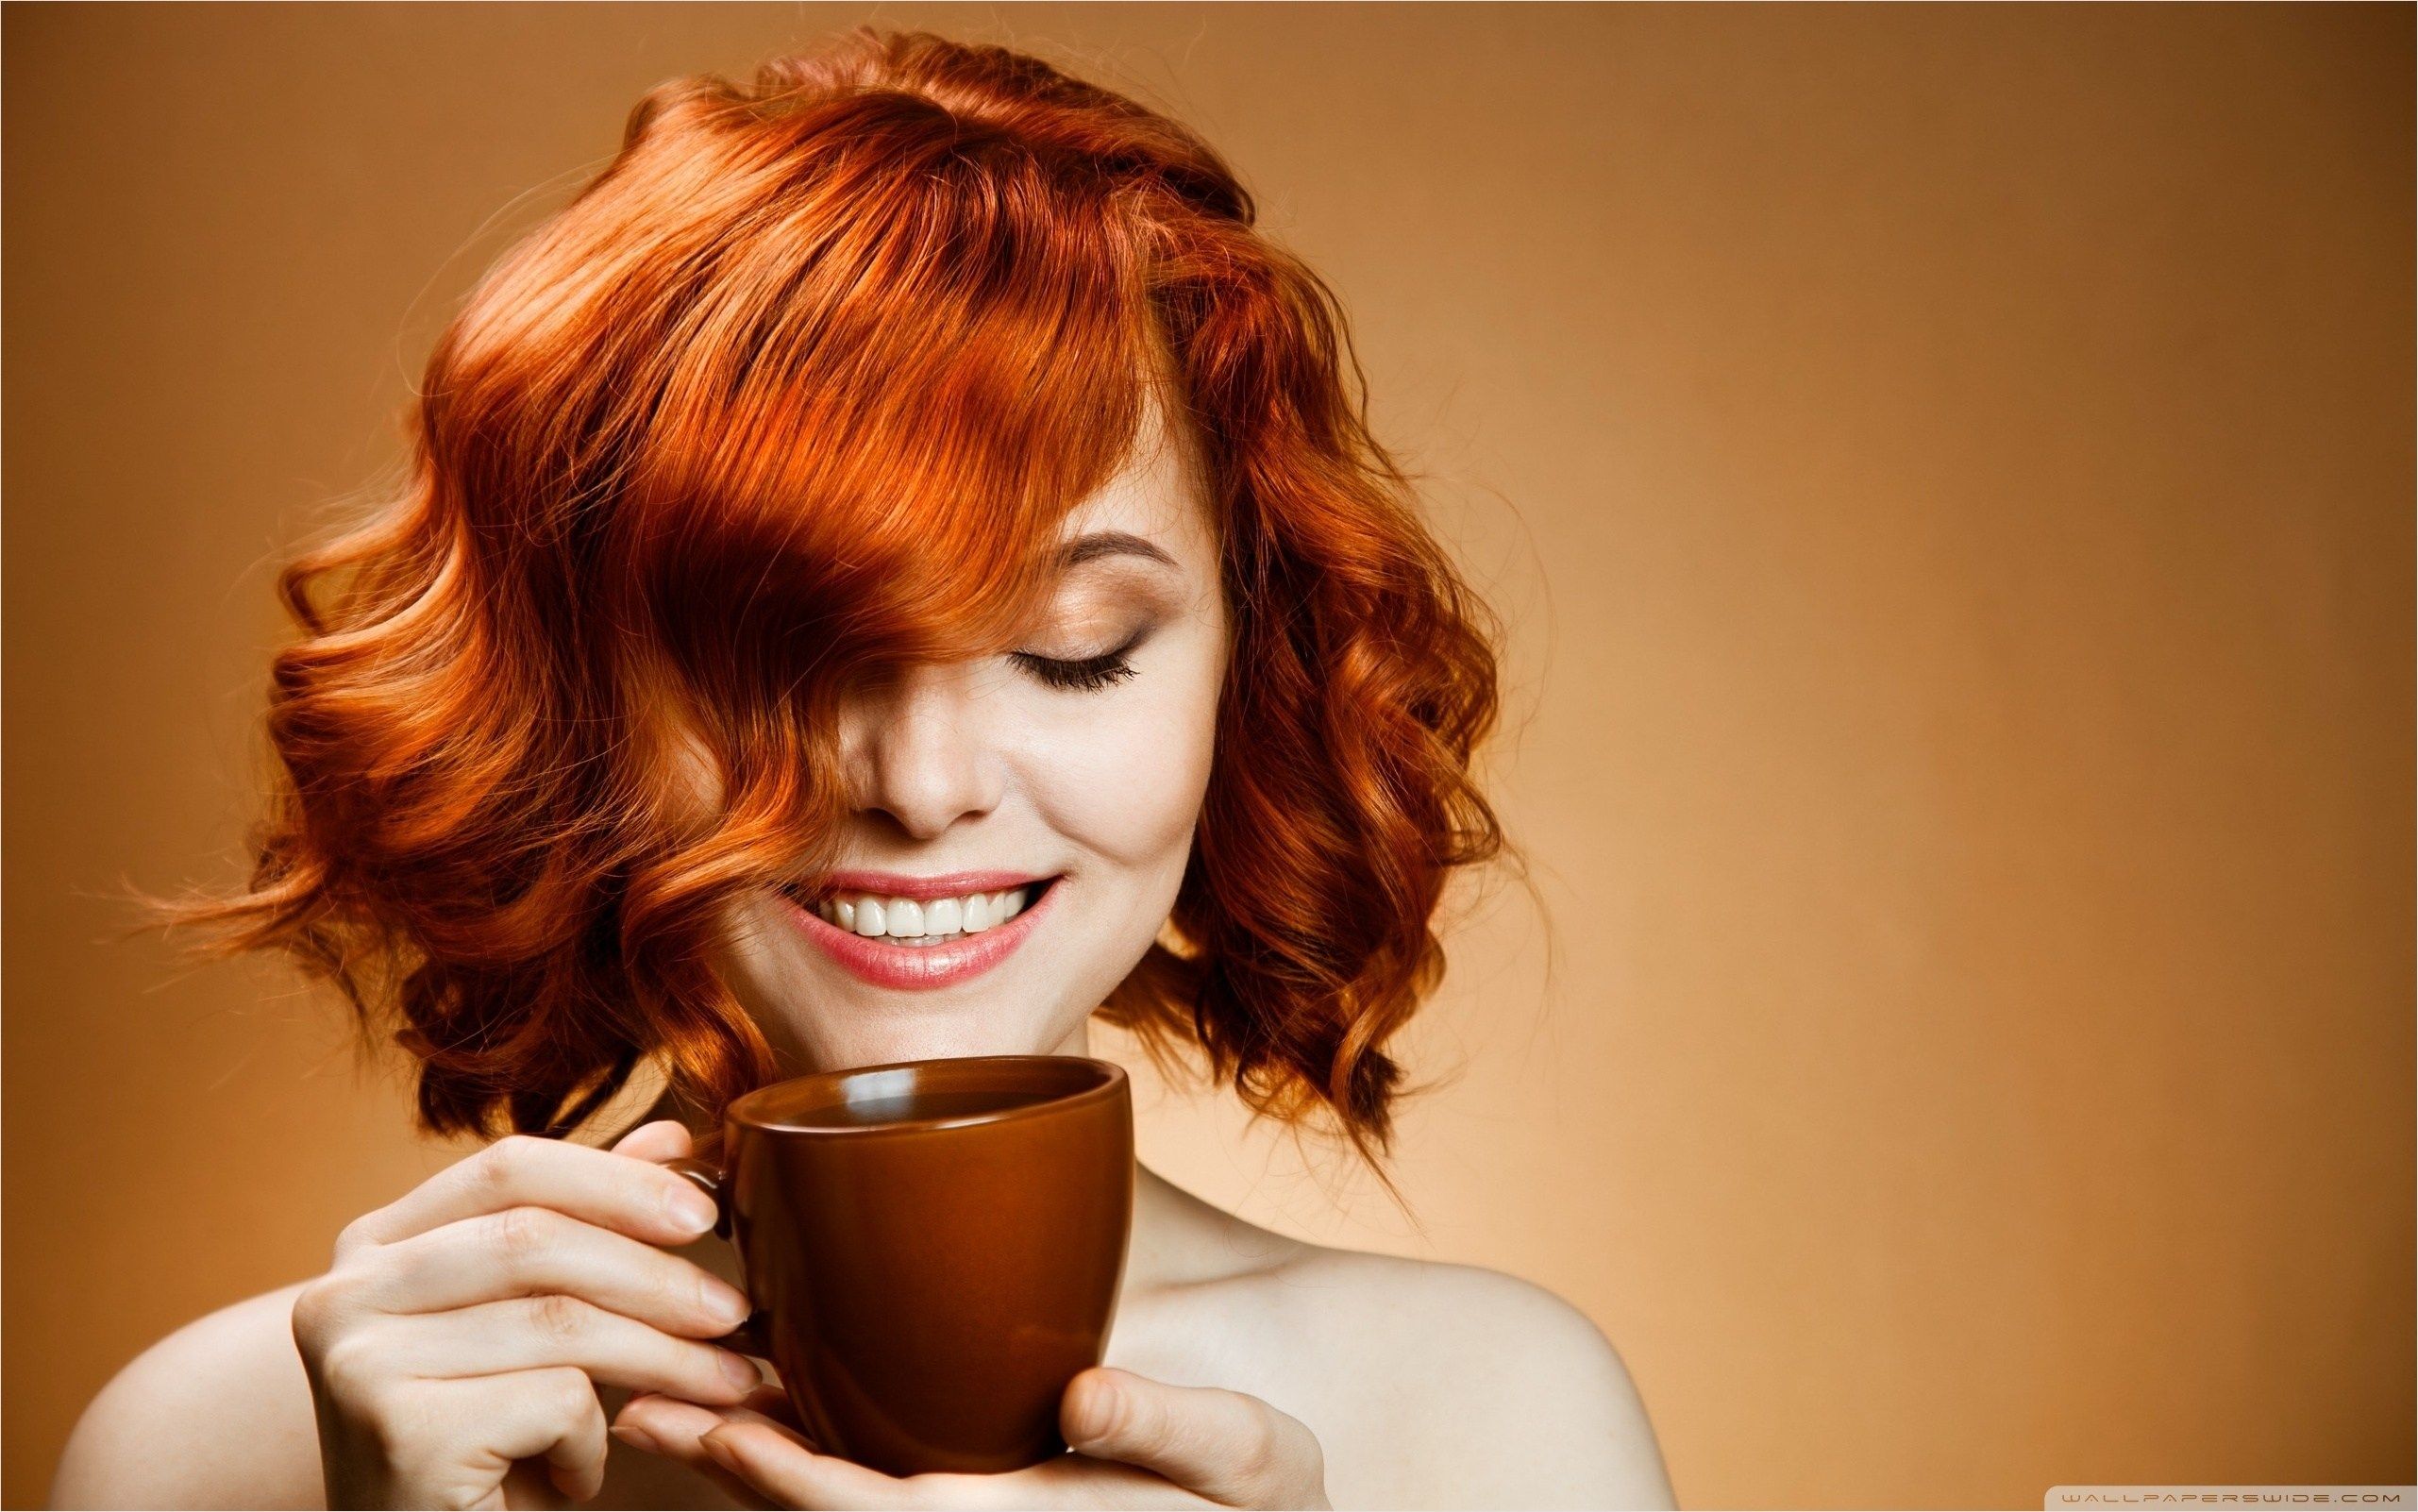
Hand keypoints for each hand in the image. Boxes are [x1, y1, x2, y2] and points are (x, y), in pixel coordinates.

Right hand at [290, 1119, 764, 1509]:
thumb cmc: (484, 1447)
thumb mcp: (535, 1328)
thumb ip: (586, 1227)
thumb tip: (672, 1138)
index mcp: (374, 1244)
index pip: (509, 1168)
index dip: (618, 1180)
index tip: (703, 1212)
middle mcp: (343, 1292)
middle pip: (538, 1240)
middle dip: (659, 1276)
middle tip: (737, 1313)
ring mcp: (359, 1361)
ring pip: (560, 1322)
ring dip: (667, 1358)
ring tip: (727, 1385)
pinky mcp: (400, 1432)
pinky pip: (554, 1399)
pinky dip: (593, 1440)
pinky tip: (579, 1473)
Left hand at [612, 1365, 1332, 1508]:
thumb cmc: (1263, 1494)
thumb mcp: (1248, 1458)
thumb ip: (1171, 1429)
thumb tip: (1088, 1399)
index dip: (800, 1483)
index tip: (729, 1430)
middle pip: (832, 1507)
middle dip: (736, 1462)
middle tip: (642, 1406)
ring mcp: (969, 1505)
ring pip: (836, 1487)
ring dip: (748, 1447)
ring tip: (660, 1397)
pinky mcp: (975, 1479)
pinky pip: (871, 1465)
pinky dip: (803, 1433)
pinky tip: (759, 1387)